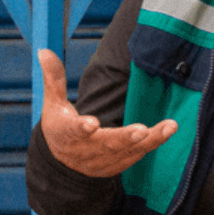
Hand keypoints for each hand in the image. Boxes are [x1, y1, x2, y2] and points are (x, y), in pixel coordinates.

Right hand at [38, 48, 176, 176]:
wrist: (63, 164)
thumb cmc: (60, 127)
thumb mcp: (53, 104)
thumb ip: (53, 78)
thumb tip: (44, 50)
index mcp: (66, 134)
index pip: (72, 131)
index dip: (81, 128)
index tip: (91, 123)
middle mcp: (86, 150)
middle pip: (106, 144)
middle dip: (124, 138)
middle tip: (141, 130)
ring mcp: (104, 159)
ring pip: (128, 151)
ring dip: (150, 140)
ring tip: (169, 126)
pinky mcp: (119, 164)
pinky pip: (138, 154)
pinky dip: (155, 143)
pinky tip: (169, 130)